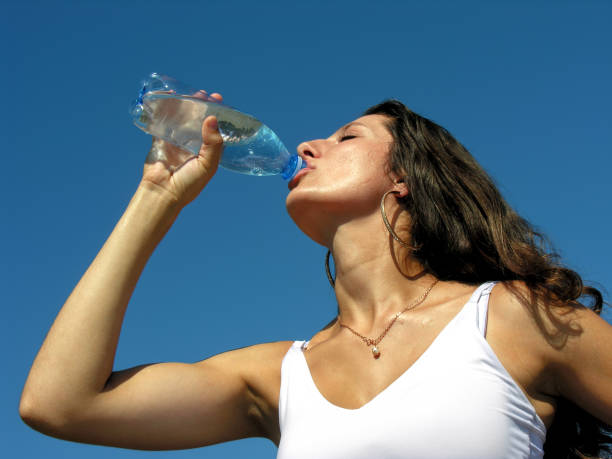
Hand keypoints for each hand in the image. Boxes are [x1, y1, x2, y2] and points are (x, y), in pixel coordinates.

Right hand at [141, 92, 223, 207]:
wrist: (162, 192)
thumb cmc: (189, 184)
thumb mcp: (208, 165)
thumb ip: (213, 143)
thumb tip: (212, 118)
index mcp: (207, 152)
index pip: (214, 129)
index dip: (217, 114)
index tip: (218, 100)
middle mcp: (193, 145)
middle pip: (198, 121)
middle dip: (201, 106)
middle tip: (203, 94)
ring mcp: (176, 142)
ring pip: (181, 119)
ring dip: (184, 106)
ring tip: (187, 93)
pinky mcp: (160, 140)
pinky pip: (162, 122)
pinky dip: (163, 110)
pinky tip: (166, 97)